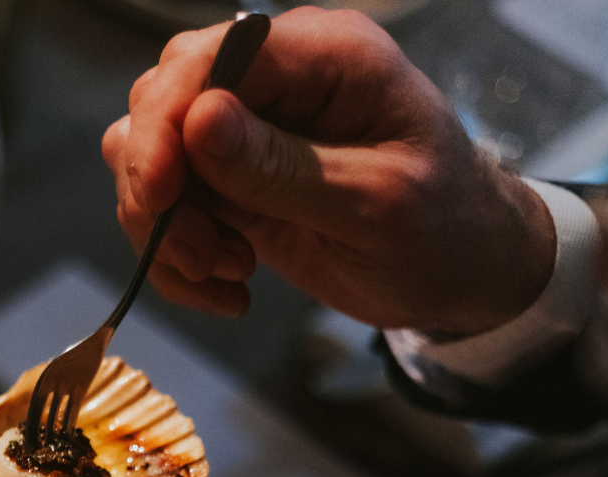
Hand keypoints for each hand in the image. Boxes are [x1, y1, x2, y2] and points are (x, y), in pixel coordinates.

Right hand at [102, 7, 555, 333]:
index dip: (165, 123)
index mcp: (322, 57)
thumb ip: (284, 165)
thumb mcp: (374, 202)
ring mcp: (245, 137)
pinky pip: (167, 213)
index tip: (161, 197)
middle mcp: (274, 83)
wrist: (458, 274)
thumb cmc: (443, 229)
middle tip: (205, 255)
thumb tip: (198, 122)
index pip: (206, 59)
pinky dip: (177, 260)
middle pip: (160, 103)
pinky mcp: (231, 188)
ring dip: (167, 231)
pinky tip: (228, 290)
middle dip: (161, 188)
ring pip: (149, 161)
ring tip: (227, 273)